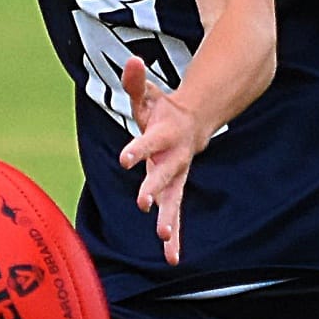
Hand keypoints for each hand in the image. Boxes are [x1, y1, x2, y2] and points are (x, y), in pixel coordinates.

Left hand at [119, 54, 207, 266]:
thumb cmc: (164, 111)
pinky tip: (172, 259)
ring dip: (170, 219)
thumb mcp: (148, 96)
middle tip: (144, 203)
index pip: (148, 142)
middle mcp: (172, 160)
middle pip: (164, 176)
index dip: (137, 149)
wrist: (193, 124)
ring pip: (174, 200)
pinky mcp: (175, 191)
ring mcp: (176, 177)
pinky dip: (175, 238)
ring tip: (165, 238)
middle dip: (155, 189)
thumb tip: (131, 59)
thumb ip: (136, 81)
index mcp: (164, 136)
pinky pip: (176, 215)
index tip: (124, 158)